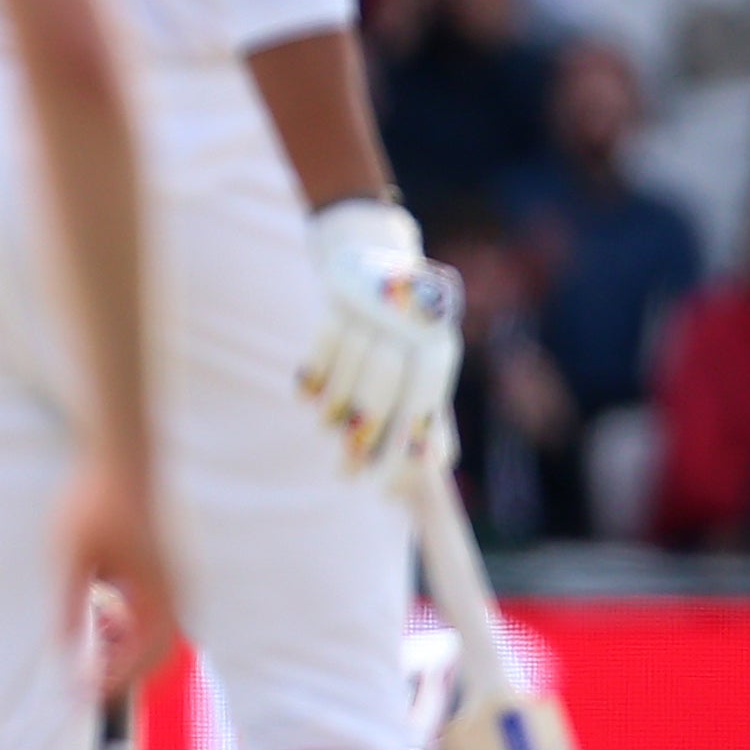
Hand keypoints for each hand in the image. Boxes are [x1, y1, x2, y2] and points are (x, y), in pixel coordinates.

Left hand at [56, 462, 177, 693]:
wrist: (120, 460)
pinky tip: (100, 627)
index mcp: (156, 590)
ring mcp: (174, 583)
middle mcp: (174, 591)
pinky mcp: (165, 575)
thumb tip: (63, 649)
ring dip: (127, 655)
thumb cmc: (93, 503)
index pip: (145, 655)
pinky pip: (155, 619)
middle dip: (125, 677)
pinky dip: (130, 634)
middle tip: (85, 687)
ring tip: (89, 658)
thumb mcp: (70, 556)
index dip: (115, 680)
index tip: (83, 693)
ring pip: (159, 639)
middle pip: (160, 656)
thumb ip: (68, 604)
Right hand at [300, 197, 463, 492]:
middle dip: (363, 437)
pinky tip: (310, 397)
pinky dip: (313, 378)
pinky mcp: (338, 295)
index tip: (386, 491)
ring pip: (348, 370)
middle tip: (346, 476)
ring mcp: (373, 307)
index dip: (408, 448)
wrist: (375, 259)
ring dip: (334, 409)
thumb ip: (431, 415)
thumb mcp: (423, 369)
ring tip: (329, 429)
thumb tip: (434, 465)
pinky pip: (322, 347)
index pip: (425, 404)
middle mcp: (411, 323)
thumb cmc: (404, 333)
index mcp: (439, 345)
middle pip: (384, 386)